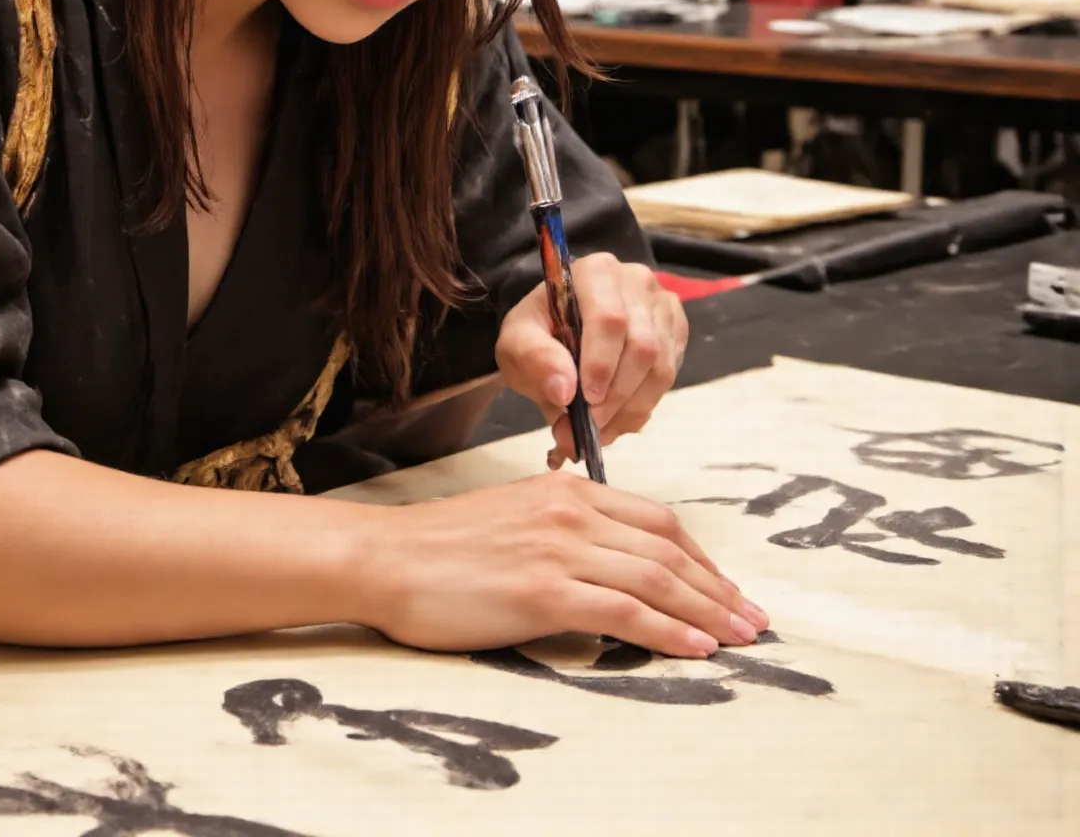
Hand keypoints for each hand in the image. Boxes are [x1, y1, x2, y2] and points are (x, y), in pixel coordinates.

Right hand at [371, 471, 767, 655]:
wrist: (386, 558)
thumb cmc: (441, 547)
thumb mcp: (512, 516)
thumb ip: (561, 527)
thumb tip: (604, 559)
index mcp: (564, 489)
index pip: (655, 518)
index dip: (700, 557)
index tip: (726, 588)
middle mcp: (569, 511)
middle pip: (667, 548)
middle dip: (718, 587)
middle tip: (753, 619)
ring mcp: (557, 549)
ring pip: (655, 579)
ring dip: (708, 613)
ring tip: (740, 639)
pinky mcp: (542, 592)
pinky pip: (623, 612)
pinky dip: (668, 632)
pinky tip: (695, 649)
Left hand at [497, 255, 687, 467]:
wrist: (557, 329)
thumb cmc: (538, 330)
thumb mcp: (517, 342)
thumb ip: (535, 359)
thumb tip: (564, 391)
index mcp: (594, 272)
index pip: (609, 319)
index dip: (601, 364)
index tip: (585, 400)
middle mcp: (636, 281)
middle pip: (641, 346)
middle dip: (615, 395)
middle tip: (588, 427)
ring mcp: (661, 305)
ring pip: (660, 367)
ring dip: (630, 408)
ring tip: (599, 431)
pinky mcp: (674, 331)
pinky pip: (668, 377)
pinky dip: (642, 407)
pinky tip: (617, 419)